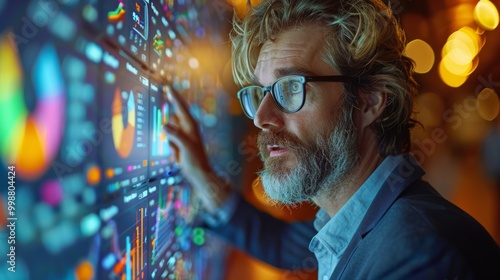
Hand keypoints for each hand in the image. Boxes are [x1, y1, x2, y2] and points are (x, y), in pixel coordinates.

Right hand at [163, 88, 230, 211]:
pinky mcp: (179, 144)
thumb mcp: (185, 148)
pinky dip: (171, 147)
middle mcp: (187, 129)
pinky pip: (169, 141)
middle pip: (175, 116)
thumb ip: (175, 136)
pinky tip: (178, 157)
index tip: (167, 87)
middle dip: (170, 116)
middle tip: (166, 106)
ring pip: (170, 129)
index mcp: (191, 127)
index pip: (181, 108)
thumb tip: (164, 125)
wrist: (199, 175)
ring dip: (170, 139)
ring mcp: (183, 136)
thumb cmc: (195, 162)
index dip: (174, 97)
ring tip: (178, 152)